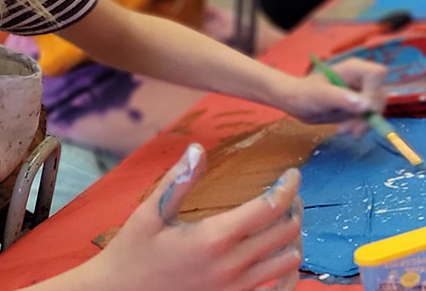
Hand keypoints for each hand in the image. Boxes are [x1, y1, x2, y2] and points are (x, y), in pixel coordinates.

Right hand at [78, 144, 303, 290]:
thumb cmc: (131, 254)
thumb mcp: (148, 215)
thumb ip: (177, 182)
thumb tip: (197, 148)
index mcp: (214, 238)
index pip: (271, 207)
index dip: (289, 186)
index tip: (292, 174)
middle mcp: (232, 265)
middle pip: (288, 231)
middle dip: (294, 207)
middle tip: (287, 195)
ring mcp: (236, 288)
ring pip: (290, 260)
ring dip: (293, 239)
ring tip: (282, 223)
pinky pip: (280, 286)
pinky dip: (286, 268)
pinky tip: (274, 254)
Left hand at [283, 58, 385, 136]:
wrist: (298, 103)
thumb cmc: (304, 93)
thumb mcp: (320, 95)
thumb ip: (342, 98)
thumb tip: (366, 106)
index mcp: (354, 68)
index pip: (377, 74)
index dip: (374, 91)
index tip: (363, 108)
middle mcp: (362, 79)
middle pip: (379, 95)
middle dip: (368, 114)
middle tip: (352, 129)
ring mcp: (362, 92)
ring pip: (376, 109)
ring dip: (364, 123)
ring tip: (343, 131)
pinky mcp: (360, 106)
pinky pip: (370, 117)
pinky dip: (361, 127)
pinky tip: (345, 130)